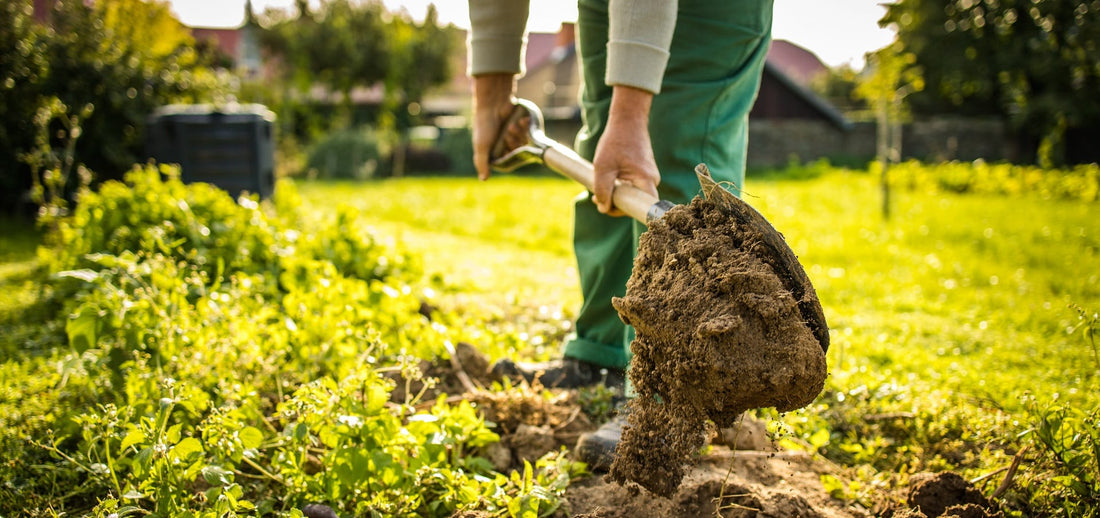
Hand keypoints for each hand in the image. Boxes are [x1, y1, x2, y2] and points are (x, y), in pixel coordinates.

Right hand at [472, 74, 518, 180]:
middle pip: (518, 152)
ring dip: (520, 133)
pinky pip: (530, 131)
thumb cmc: (484, 126)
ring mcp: (515, 135)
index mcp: (496, 152)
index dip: (511, 154)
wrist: (492, 103)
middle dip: (514, 142)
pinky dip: (526, 125)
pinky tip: (522, 120)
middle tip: (507, 133)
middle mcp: (505, 145)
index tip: (506, 146)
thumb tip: (483, 179)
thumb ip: (482, 163)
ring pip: (525, 142)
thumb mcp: (481, 146)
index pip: (509, 161)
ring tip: (511, 125)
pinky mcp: (522, 126)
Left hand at [591, 85, 659, 215]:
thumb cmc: (616, 142)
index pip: (642, 208)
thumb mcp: (602, 167)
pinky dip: (619, 187)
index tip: (610, 210)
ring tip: (600, 184)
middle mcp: (652, 181)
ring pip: (632, 195)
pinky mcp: (644, 174)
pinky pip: (632, 188)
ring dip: (615, 194)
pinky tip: (609, 178)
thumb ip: (603, 191)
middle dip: (615, 203)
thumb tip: (604, 209)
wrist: (628, 121)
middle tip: (596, 196)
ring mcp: (650, 177)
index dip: (625, 213)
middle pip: (634, 203)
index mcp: (646, 180)